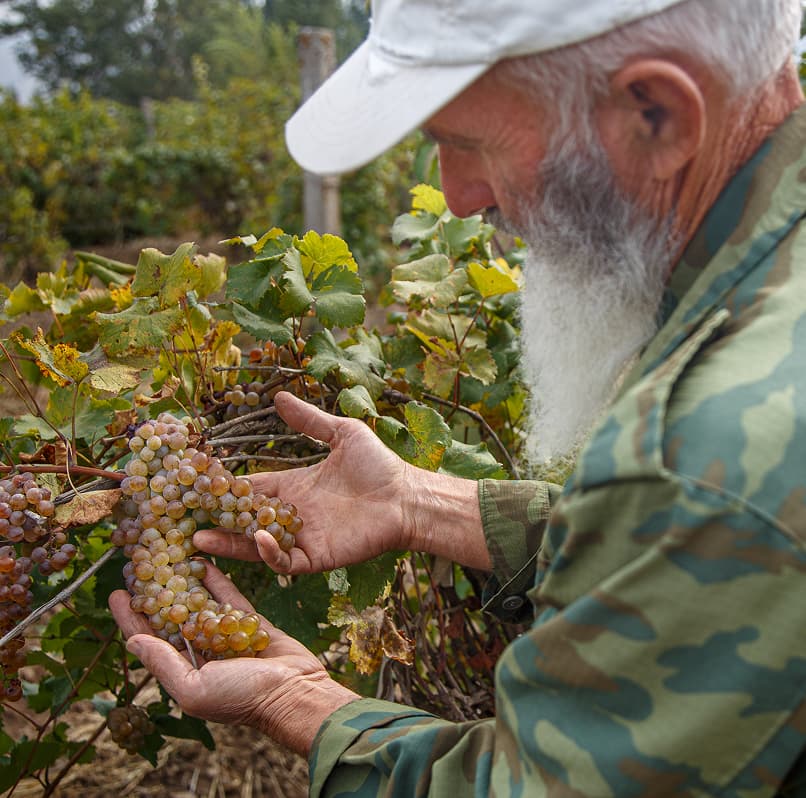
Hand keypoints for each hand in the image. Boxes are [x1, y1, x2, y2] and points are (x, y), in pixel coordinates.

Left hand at [109, 562, 357, 755]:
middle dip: (156, 595)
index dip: (132, 619)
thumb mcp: (194, 688)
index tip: (117, 593)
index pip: (150, 640)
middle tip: (142, 567)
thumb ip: (164, 663)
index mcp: (185, 672)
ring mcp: (226, 635)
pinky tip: (204, 562)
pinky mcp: (250, 622)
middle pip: (172, 618)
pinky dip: (217, 580)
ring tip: (170, 558)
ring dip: (185, 583)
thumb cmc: (242, 698)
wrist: (295, 692)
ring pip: (200, 604)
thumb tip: (133, 641)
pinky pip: (229, 597)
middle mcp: (202, 652)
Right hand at [195, 391, 416, 572]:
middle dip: (217, 519)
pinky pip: (286, 560)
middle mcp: (293, 514)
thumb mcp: (340, 433)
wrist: (406, 495)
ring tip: (200, 538)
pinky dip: (270, 553)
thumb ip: (308, 420)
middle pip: (246, 520)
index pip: (252, 489)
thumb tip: (279, 396)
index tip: (196, 483)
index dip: (226, 488)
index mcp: (294, 487)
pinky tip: (259, 537)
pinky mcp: (318, 556)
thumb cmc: (378, 464)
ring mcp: (303, 537)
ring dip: (230, 543)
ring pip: (257, 545)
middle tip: (183, 518)